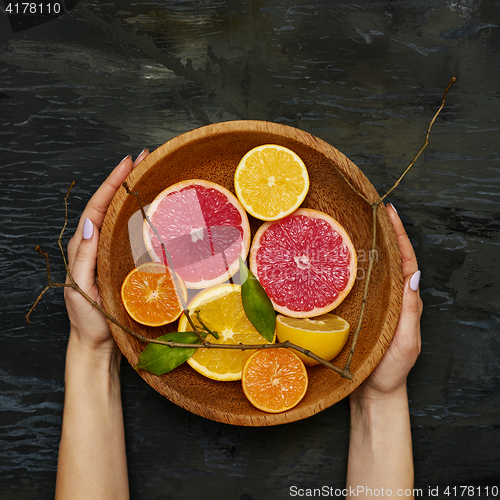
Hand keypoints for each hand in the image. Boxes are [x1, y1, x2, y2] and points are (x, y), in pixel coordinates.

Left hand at [64, 150, 148, 353]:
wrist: (98, 342)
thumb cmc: (88, 319)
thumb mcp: (80, 288)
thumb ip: (83, 257)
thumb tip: (89, 223)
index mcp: (83, 247)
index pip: (98, 206)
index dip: (112, 183)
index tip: (128, 162)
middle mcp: (97, 244)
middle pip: (109, 204)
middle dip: (124, 178)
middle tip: (143, 158)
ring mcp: (111, 252)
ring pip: (120, 215)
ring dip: (133, 192)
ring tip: (149, 174)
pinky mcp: (123, 262)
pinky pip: (130, 233)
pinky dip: (140, 215)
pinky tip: (153, 208)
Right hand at [351, 203, 422, 403]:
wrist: (373, 392)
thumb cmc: (390, 370)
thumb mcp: (406, 341)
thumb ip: (410, 312)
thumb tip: (413, 277)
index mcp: (407, 302)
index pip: (406, 262)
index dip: (399, 236)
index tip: (390, 213)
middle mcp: (393, 299)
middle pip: (392, 259)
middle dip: (385, 233)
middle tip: (372, 211)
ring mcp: (377, 304)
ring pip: (376, 270)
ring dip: (370, 246)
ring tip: (357, 226)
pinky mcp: (362, 311)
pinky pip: (360, 284)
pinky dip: (355, 267)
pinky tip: (342, 259)